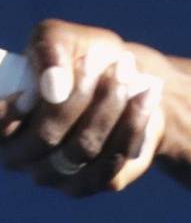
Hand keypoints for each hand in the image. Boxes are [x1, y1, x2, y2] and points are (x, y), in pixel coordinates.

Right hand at [0, 21, 169, 196]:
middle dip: (82, 97)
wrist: (130, 82)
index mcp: (0, 121)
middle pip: (47, 135)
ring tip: (128, 75)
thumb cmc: (82, 57)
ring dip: (111, 108)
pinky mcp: (91, 183)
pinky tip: (145, 99)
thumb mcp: (62, 38)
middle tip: (111, 66)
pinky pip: (111, 162)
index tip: (57, 78)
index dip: (18, 106)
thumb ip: (48, 50)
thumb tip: (53, 87)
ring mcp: (54, 175)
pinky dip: (132, 126)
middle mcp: (20, 155)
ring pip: (83, 148)